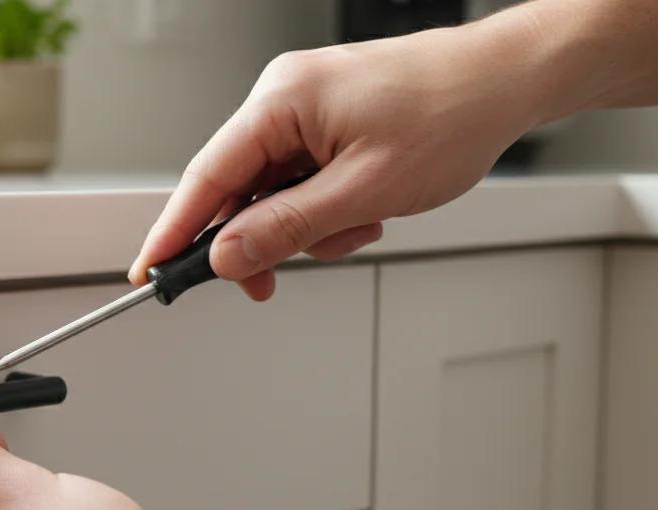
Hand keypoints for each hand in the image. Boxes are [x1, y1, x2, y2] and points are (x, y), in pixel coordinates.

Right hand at [130, 20, 543, 300]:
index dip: (174, 230)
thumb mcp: (364, 191)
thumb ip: (287, 228)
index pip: (206, 176)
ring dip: (308, 225)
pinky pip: (302, 178)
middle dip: (262, 239)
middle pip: (238, 188)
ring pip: (274, 192)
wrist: (507, 79)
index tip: (149, 270)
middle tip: (268, 282)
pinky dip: (325, 207)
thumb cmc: (451, 112)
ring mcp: (306, 108)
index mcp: (282, 101)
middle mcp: (284, 97)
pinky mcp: (327, 120)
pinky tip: (364, 209)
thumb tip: (228, 256)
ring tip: (361, 223)